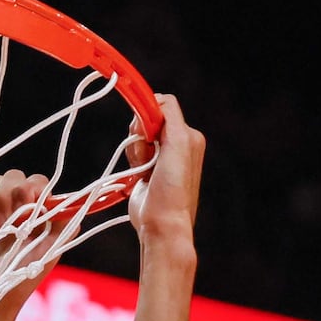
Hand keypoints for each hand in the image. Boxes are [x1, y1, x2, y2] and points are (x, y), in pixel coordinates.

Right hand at [0, 168, 59, 320]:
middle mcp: (17, 211)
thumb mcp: (48, 256)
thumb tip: (74, 204)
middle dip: (10, 194)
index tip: (28, 206)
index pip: (39, 184)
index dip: (33, 189)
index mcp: (38, 217)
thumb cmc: (18, 283)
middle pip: (14, 177)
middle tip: (6, 222)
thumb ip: (65, 228)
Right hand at [127, 92, 204, 262]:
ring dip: (135, 150)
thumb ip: (170, 114)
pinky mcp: (146, 168)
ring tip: (143, 168)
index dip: (149, 114)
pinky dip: (131, 159)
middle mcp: (177, 144)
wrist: (161, 222)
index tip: (145, 131)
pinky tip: (139, 174)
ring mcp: (161, 156)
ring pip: (137, 136)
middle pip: (147, 120)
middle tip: (147, 154)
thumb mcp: (179, 142)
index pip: (163, 107)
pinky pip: (132, 151)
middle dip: (140, 135)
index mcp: (189, 136)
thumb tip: (156, 98)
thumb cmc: (173, 188)